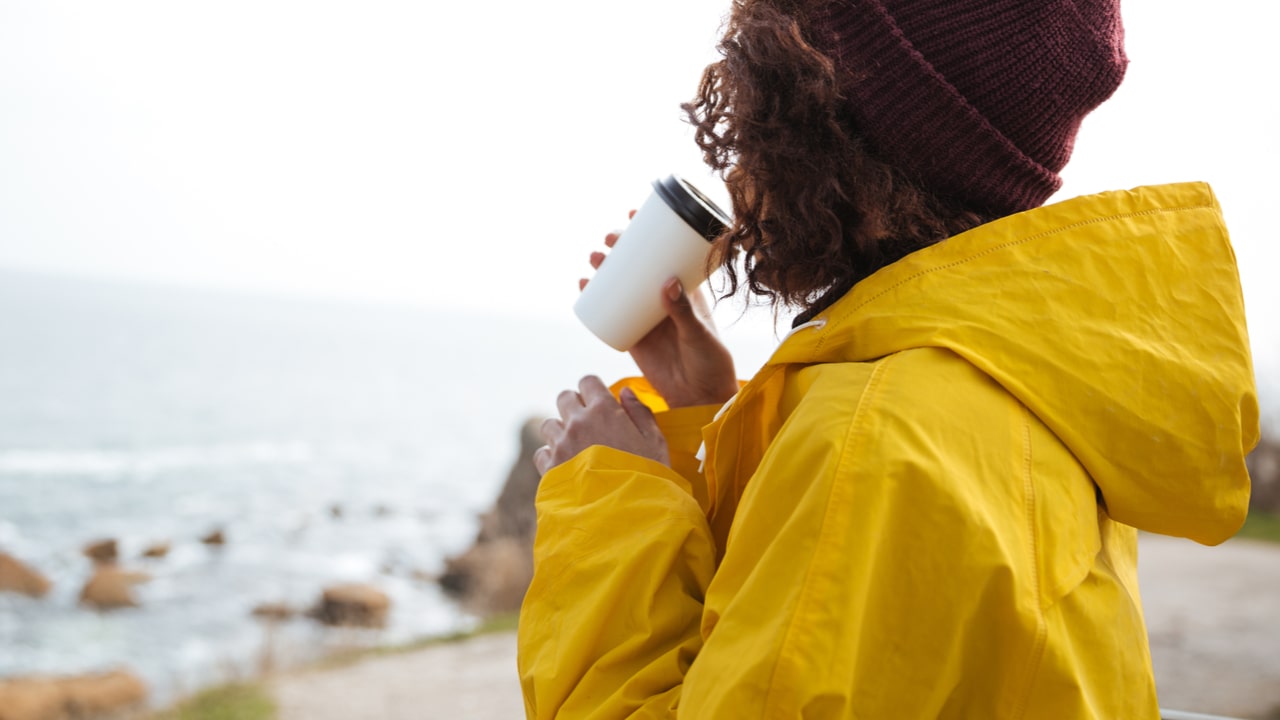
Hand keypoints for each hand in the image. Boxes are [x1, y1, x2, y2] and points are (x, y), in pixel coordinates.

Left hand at [534, 375, 669, 475]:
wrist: (625, 514)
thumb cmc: (647, 476)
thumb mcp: (655, 442)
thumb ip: (640, 412)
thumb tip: (625, 392)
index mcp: (604, 410)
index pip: (587, 381)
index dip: (593, 390)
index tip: (600, 402)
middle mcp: (578, 422)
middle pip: (564, 397)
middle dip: (574, 406)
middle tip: (588, 424)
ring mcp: (561, 445)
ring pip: (549, 424)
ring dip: (560, 431)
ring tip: (576, 448)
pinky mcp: (550, 468)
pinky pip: (541, 452)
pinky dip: (550, 456)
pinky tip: (566, 466)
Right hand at [580, 214, 738, 408]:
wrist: (700, 398)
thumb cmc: (710, 362)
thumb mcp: (700, 333)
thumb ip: (684, 311)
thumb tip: (667, 282)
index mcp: (686, 289)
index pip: (668, 253)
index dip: (651, 233)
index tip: (635, 214)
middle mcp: (664, 298)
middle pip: (639, 265)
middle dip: (622, 248)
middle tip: (610, 239)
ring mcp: (646, 316)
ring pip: (623, 285)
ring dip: (606, 268)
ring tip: (594, 259)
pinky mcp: (633, 336)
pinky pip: (611, 312)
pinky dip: (596, 298)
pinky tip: (584, 285)